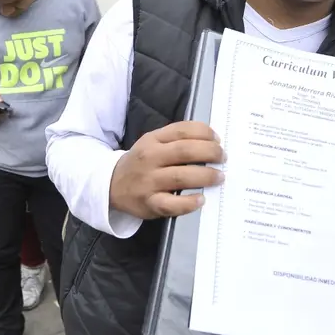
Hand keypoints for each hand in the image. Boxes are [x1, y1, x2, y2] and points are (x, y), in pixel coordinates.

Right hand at [109, 121, 224, 219]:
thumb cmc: (141, 162)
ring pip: (181, 177)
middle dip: (210, 153)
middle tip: (223, 158)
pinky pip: (172, 204)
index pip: (182, 130)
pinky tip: (201, 199)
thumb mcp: (152, 143)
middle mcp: (150, 158)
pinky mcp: (149, 203)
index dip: (204, 133)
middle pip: (185, 151)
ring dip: (206, 176)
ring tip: (219, 177)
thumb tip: (211, 141)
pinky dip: (189, 202)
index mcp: (152, 140)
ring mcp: (148, 182)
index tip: (217, 139)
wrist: (111, 185)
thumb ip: (176, 139)